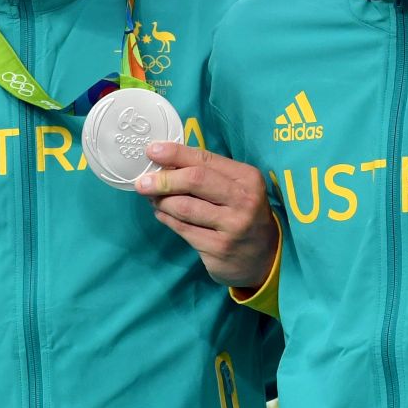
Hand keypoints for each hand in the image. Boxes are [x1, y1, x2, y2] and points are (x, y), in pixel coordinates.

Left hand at [135, 141, 280, 288]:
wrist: (265, 256)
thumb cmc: (242, 213)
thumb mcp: (236, 188)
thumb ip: (207, 174)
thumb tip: (165, 162)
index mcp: (247, 178)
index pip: (205, 159)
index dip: (175, 154)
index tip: (151, 151)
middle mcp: (243, 200)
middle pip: (195, 181)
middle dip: (164, 179)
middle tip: (142, 182)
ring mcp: (232, 226)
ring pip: (185, 207)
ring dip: (162, 201)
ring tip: (153, 198)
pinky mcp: (219, 248)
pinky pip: (183, 229)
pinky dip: (167, 219)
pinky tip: (162, 214)